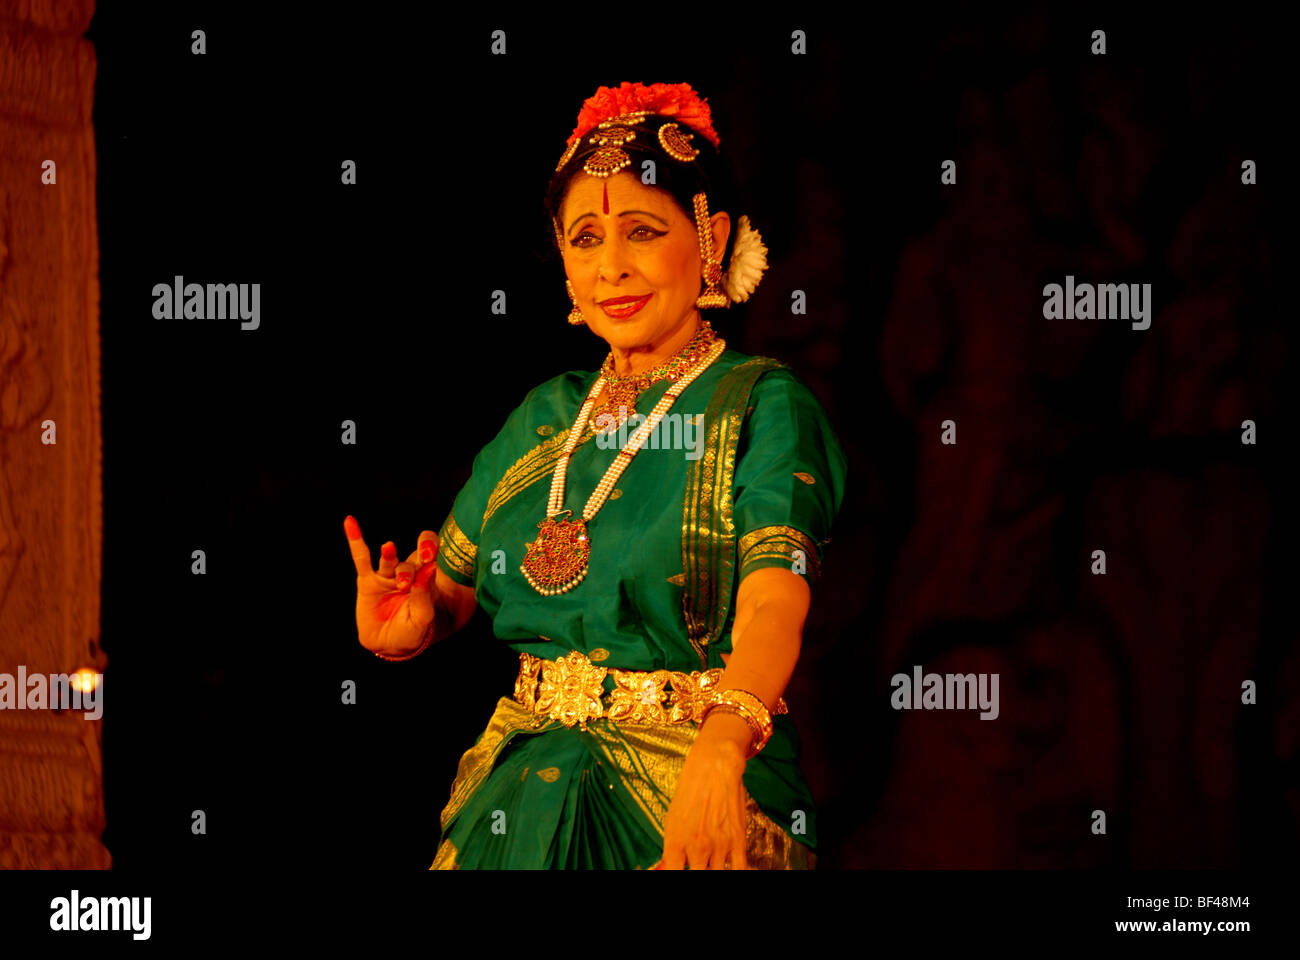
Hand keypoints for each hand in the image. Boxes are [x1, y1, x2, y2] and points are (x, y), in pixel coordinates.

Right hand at [343, 515, 438, 658]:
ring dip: (389, 556)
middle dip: (411, 566)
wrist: (390, 644)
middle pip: (411, 560)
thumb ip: (424, 594)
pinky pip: (361, 558)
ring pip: (389, 561)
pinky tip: (350, 523)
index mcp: (425, 580)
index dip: (430, 550)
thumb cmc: (412, 630)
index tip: (429, 557)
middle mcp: (408, 574)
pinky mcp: (367, 581)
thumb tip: (431, 569)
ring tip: (388, 549)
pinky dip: (355, 540)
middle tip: (408, 578)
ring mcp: (387, 576)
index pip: (429, 558)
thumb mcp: (422, 617)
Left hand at [654, 711, 751, 869]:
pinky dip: (734, 871)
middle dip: (697, 872)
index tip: (682, 869)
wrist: (714, 767)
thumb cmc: (690, 791)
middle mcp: (696, 847)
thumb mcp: (672, 819)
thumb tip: (666, 870)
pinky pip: (739, 871)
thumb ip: (671, 850)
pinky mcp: (738, 841)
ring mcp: (719, 846)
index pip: (673, 875)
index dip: (677, 874)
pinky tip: (728, 865)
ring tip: (711, 862)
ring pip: (717, 875)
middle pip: (697, 877)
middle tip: (699, 863)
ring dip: (714, 870)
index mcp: (675, 842)